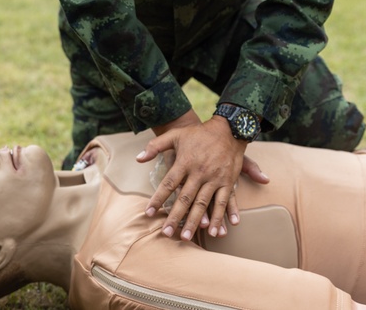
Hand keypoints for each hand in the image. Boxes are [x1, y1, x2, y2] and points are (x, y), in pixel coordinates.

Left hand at [137, 116, 268, 240]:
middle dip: (175, 217)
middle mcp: (199, 172)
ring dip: (194, 221)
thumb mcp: (175, 135)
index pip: (168, 184)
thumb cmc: (198, 133)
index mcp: (185, 162)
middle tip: (166, 233)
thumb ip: (155, 146)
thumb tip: (138, 159)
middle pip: (185, 198)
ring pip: (203, 204)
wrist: (227, 128)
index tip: (149, 212)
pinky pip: (224, 202)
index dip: (158, 199)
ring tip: (185, 236)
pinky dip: (220, 217)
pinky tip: (215, 231)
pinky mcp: (228, 182)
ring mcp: (214, 178)